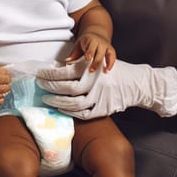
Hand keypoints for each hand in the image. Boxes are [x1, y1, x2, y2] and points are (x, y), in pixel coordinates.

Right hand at [0, 63, 10, 105]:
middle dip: (6, 84)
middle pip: (7, 88)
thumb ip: (0, 70)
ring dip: (3, 92)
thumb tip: (7, 74)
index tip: (5, 77)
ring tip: (0, 88)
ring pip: (2, 95)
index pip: (7, 79)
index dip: (8, 77)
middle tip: (3, 82)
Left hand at [36, 57, 176, 119]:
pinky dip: (70, 112)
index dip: (49, 74)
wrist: (137, 83)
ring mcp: (100, 97)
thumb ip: (77, 65)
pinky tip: (61, 109)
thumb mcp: (95, 62)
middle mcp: (95, 83)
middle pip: (67, 88)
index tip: (40, 74)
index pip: (65, 71)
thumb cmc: (111, 70)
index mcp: (92, 68)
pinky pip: (83, 114)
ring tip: (46, 99)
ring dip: (57, 102)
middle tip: (40, 85)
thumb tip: (54, 68)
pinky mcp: (104, 109)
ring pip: (73, 103)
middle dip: (50, 87)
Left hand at [66, 33, 115, 72]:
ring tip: (104, 71)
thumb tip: (68, 61)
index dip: (89, 53)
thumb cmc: (86, 41)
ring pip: (108, 54)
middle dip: (96, 61)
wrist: (96, 34)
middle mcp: (100, 42)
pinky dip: (111, 63)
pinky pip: (113, 56)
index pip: (91, 47)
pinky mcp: (111, 50)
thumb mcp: (78, 45)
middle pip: (100, 52)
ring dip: (107, 63)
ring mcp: (106, 46)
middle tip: (91, 70)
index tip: (87, 59)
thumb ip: (73, 54)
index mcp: (91, 40)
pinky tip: (108, 69)